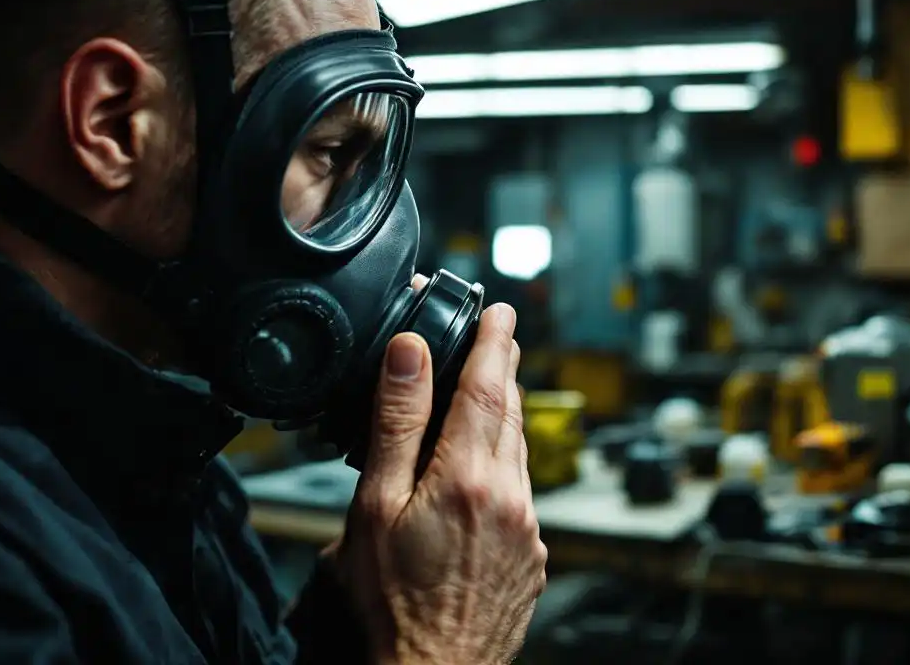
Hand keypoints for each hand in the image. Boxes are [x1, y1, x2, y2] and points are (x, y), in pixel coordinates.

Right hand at [336, 303, 546, 664]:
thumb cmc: (394, 599)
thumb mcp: (377, 504)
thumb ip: (398, 423)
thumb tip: (411, 353)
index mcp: (468, 475)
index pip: (487, 385)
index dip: (494, 340)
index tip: (499, 309)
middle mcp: (510, 495)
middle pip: (511, 411)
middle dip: (505, 366)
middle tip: (501, 335)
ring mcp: (527, 528)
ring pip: (520, 450)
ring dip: (507, 412)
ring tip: (493, 386)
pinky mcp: (532, 554)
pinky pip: (524, 490)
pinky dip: (508, 461)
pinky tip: (488, 465)